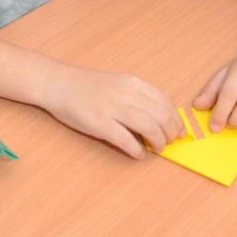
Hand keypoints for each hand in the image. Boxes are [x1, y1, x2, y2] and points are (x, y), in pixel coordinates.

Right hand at [44, 67, 184, 157]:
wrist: (58, 84)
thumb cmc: (88, 86)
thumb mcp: (118, 83)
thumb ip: (138, 96)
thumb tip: (161, 117)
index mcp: (133, 83)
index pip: (165, 102)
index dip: (176, 119)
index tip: (178, 130)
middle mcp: (126, 93)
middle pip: (162, 116)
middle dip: (171, 133)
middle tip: (169, 142)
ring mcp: (112, 108)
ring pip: (149, 127)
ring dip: (158, 142)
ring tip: (157, 148)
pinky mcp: (100, 124)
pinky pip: (126, 140)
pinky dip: (137, 150)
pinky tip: (138, 154)